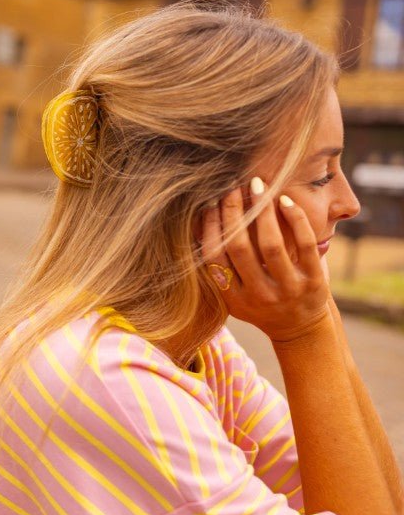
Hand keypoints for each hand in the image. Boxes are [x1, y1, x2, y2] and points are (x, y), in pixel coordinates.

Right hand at [201, 180, 330, 341]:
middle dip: (234, 212)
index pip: (215, 258)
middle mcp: (260, 296)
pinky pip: (305, 244)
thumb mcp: (235, 296)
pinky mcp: (314, 281)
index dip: (210, 227)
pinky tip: (284, 200)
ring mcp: (288, 290)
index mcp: (234, 299)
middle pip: (240, 248)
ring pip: (271, 244)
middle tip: (232, 187)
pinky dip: (295, 218)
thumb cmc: (261, 303)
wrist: (301, 329)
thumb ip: (220, 269)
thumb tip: (200, 223)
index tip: (210, 203)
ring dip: (262, 209)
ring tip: (257, 185)